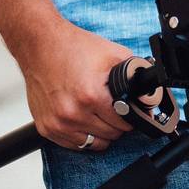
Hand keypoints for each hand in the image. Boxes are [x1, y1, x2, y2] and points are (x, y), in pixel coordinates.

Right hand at [17, 17, 135, 151]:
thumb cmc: (72, 47)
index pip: (124, 123)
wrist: (39, 44)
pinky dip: (81, 135)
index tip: (127, 110)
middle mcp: (72, 113)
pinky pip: (73, 145)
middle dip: (116, 123)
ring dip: (100, 132)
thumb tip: (149, 93)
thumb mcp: (111, 54)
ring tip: (97, 113)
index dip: (129, 116)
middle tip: (112, 108)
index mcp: (91, 96)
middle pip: (110, 135)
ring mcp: (58, 123)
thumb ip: (135, 74)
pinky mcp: (46, 128)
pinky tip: (82, 118)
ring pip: (93, 144)